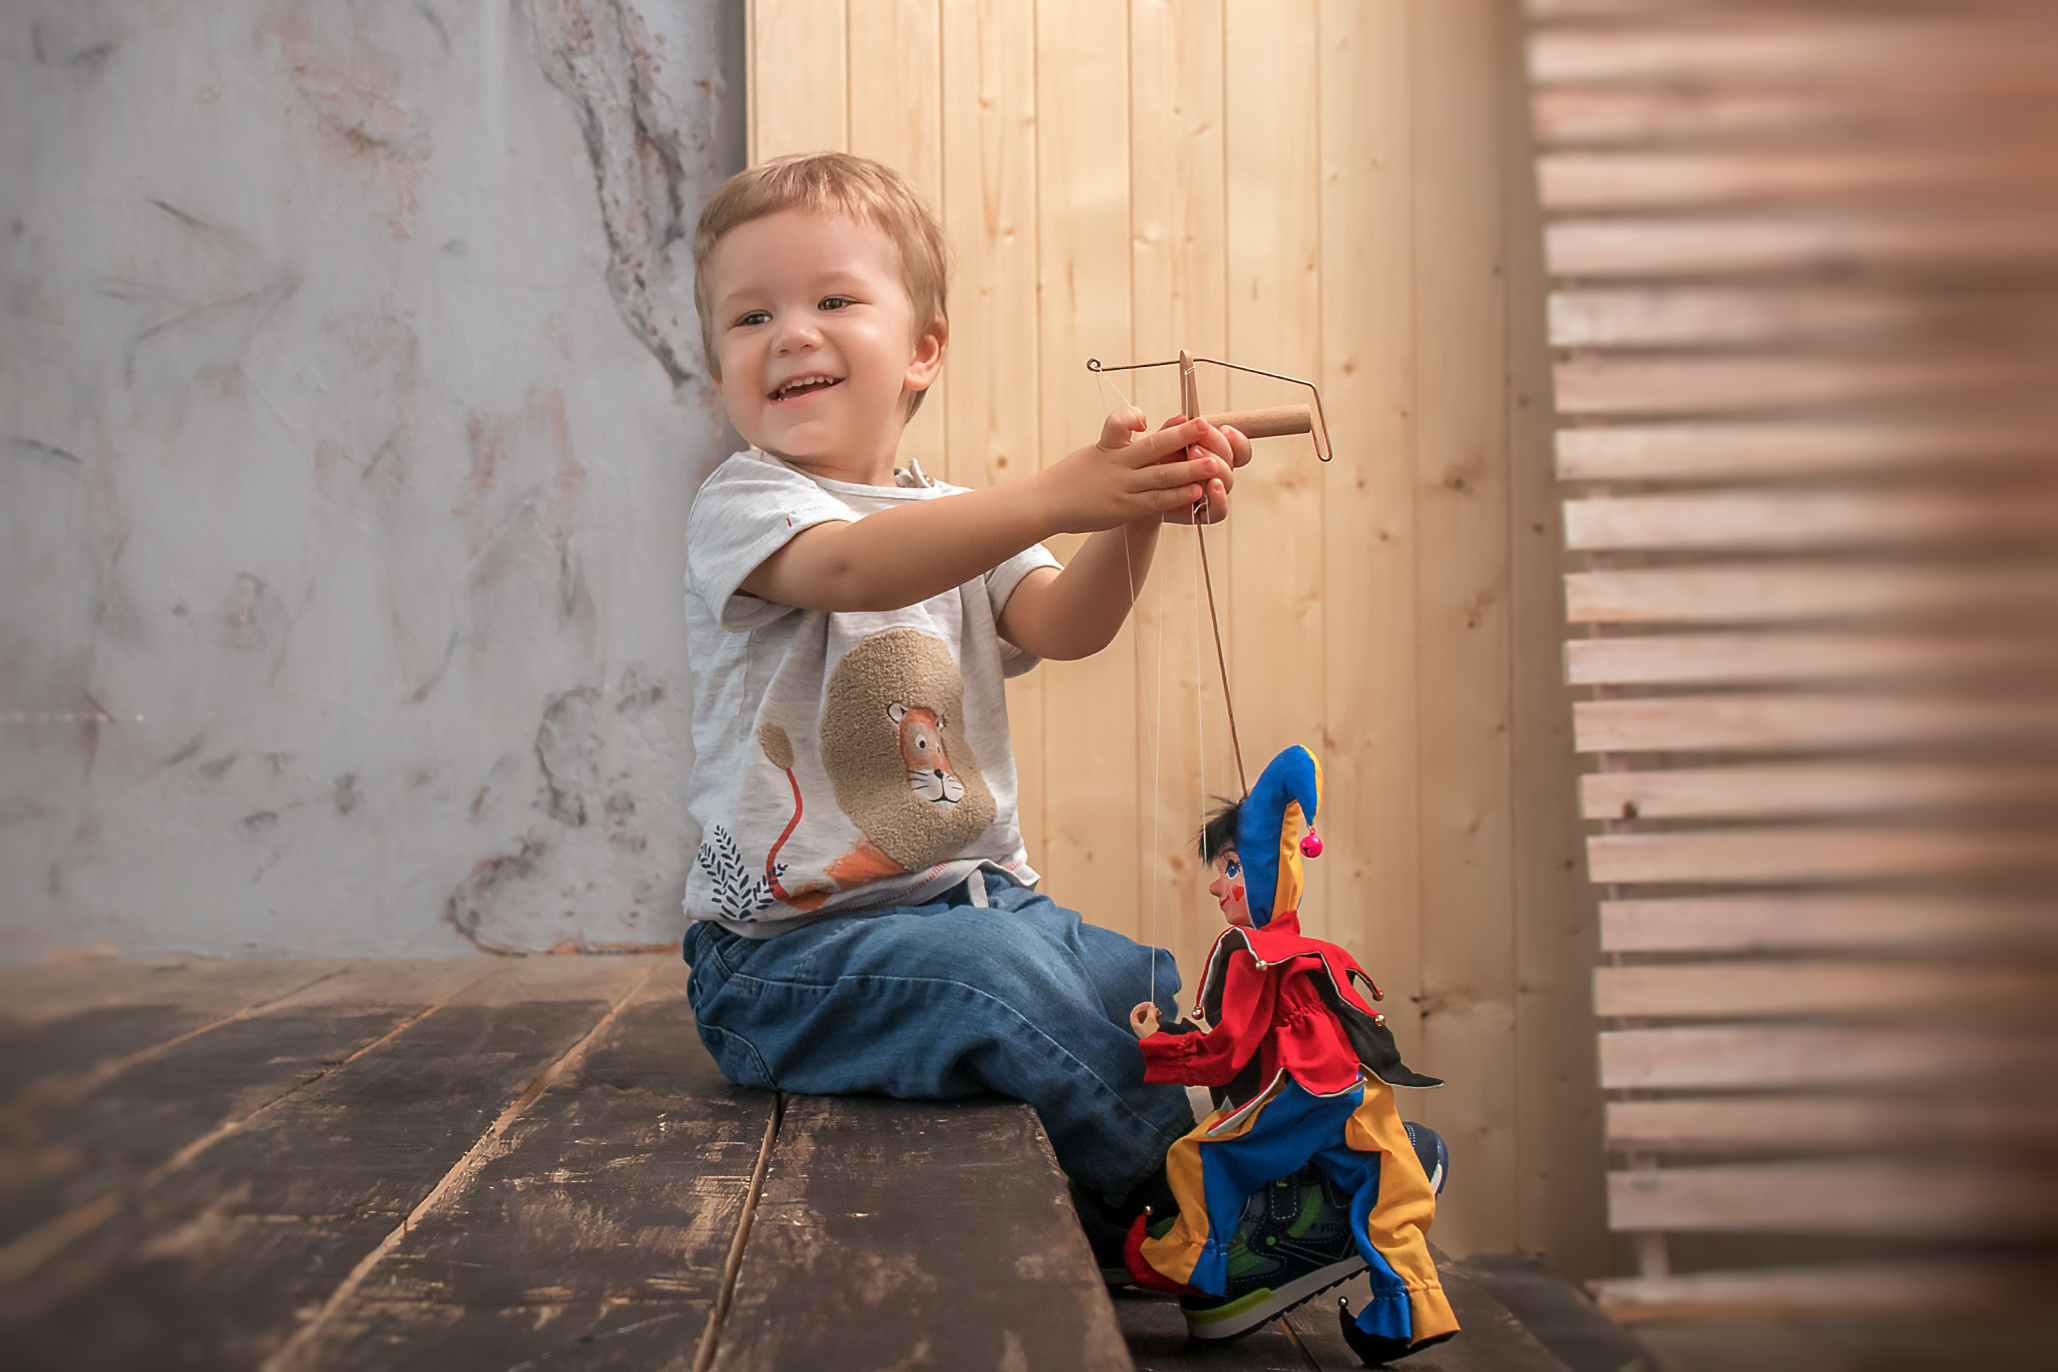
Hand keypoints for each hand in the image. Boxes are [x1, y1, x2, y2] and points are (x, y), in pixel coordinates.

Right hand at [1034, 408, 1237, 534]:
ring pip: (1160, 476)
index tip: (1154, 411)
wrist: (1047, 505)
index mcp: (1107, 447)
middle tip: (1205, 425)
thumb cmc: (1072, 479)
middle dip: (1181, 436)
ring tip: (1213, 464)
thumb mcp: (1093, 453)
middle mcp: (1116, 465)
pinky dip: (1177, 496)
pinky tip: (1196, 492)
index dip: (1137, 416)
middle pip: (1153, 447)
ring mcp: (1121, 488)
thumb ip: (1119, 443)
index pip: (1121, 423)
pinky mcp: (1124, 510)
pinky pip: (1156, 502)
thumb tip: (1142, 425)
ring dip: (1188, 469)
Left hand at [1129, 1001, 1162, 1039]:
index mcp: (1134, 1024)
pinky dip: (1154, 1017)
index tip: (1149, 1003)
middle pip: (1141, 1014)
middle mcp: (1138, 1027)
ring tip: (1159, 1011)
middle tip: (1154, 1006)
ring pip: (1147, 1018)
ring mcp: (1144, 1029)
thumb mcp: (1151, 1019)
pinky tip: (1160, 1015)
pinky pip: (1151, 1022)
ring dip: (1152, 1013)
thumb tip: (1151, 1006)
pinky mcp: (1150, 1031)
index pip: (1135, 1012)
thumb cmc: (1152, 1032)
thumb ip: (1150, 1011)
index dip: (1142, 1006)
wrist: (1158, 1044)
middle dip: (1148, 1009)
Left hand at [1155, 415, 1250, 525]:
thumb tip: (1183, 418)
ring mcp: (1210, 494)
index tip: (1224, 429)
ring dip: (1216, 466)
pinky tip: (1213, 485)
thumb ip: (1172, 430)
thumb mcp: (1160, 442)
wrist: (1135, 493)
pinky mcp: (1203, 514)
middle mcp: (1216, 473)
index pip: (1238, 447)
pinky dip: (1219, 497)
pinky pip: (1219, 510)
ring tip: (1194, 456)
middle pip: (1232, 460)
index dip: (1236, 439)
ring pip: (1228, 481)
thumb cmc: (1151, 464)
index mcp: (1212, 453)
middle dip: (1217, 446)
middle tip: (1195, 444)